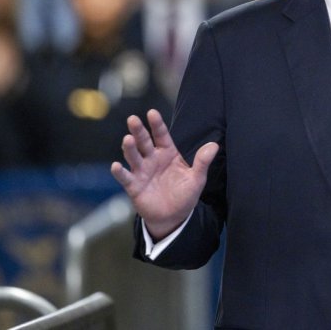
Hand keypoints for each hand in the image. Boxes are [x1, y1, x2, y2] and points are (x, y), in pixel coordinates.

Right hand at [110, 109, 218, 239]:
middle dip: (139, 130)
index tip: (152, 113)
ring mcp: (141, 171)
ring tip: (128, 139)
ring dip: (129, 148)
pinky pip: (125, 177)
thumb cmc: (185, 194)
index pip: (161, 135)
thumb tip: (214, 145)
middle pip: (144, 142)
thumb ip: (203, 162)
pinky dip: (120, 172)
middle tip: (133, 119)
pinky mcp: (134, 186)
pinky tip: (116, 165)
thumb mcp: (197, 178)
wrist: (174, 216)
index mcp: (168, 153)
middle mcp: (152, 159)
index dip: (157, 124)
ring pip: (133, 156)